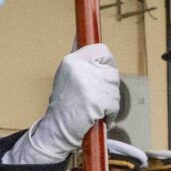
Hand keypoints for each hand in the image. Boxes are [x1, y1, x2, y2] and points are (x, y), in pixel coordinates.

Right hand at [4, 44, 119, 164]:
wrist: (56, 130)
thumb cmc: (62, 106)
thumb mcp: (66, 77)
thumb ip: (80, 61)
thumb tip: (86, 40)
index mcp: (71, 61)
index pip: (101, 49)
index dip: (107, 61)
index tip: (105, 68)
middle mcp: (79, 69)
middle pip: (112, 71)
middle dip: (109, 85)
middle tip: (96, 97)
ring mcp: (88, 84)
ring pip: (114, 87)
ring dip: (110, 100)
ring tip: (94, 107)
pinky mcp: (96, 101)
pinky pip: (114, 103)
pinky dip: (110, 112)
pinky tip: (97, 116)